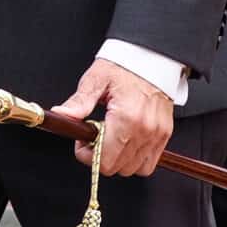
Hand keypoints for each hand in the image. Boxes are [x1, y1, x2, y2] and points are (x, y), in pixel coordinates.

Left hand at [52, 58, 173, 176]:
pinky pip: (150, 163)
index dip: (87, 155)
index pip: (105, 160)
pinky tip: (125, 143)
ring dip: (118, 160)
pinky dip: (136, 160)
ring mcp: (157, 135)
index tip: (82, 141)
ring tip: (110, 140)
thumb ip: (79, 102)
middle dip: (100, 158)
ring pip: (134, 169)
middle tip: (94, 138)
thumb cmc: (125, 66)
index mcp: (126, 118)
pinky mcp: (164, 135)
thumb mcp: (96, 79)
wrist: (152, 56)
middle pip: (118, 168)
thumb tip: (61, 115)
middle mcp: (145, 130)